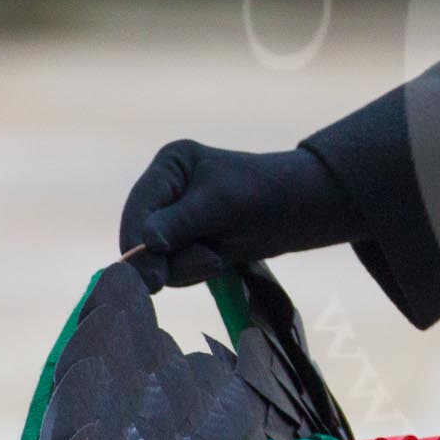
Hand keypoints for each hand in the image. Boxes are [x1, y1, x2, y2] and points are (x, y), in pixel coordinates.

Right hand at [118, 139, 367, 288]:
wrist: (300, 210)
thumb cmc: (264, 194)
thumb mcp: (221, 204)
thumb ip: (180, 223)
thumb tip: (144, 244)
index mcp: (169, 166)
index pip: (139, 208)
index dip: (139, 241)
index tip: (153, 272)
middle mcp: (164, 193)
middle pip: (140, 238)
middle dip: (170, 258)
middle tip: (208, 263)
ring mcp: (172, 221)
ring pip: (156, 260)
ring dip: (186, 267)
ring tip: (219, 257)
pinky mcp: (185, 246)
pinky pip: (174, 270)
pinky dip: (192, 273)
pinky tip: (219, 260)